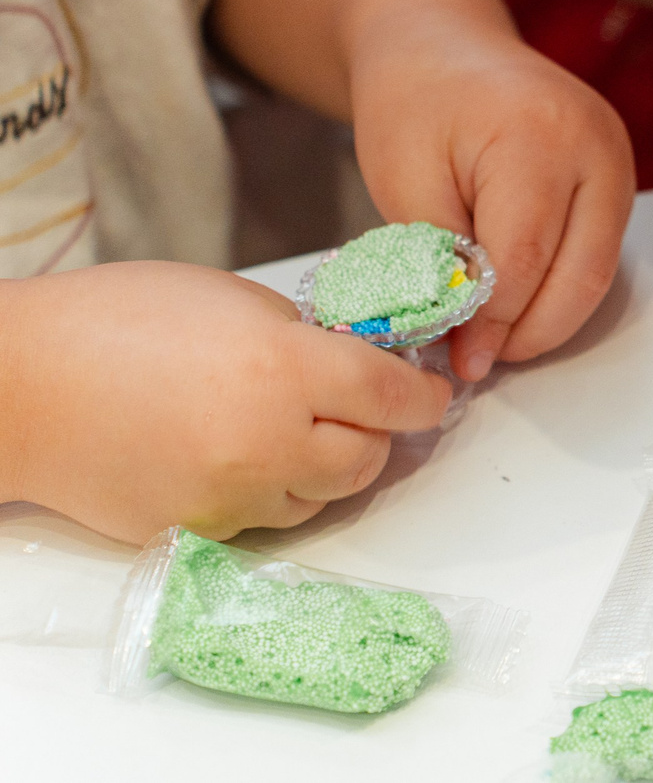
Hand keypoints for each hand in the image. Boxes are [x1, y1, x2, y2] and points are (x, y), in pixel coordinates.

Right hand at [0, 264, 449, 541]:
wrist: (22, 383)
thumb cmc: (117, 321)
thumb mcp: (235, 300)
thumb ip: (304, 337)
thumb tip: (353, 364)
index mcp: (284, 372)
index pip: (391, 398)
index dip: (422, 397)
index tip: (430, 393)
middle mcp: (265, 444)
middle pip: (366, 461)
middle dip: (375, 434)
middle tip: (361, 409)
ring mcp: (228, 497)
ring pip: (319, 499)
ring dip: (324, 468)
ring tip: (290, 429)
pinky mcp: (193, 532)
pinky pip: (261, 521)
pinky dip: (269, 493)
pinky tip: (239, 455)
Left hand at [347, 8, 634, 382]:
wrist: (441, 46)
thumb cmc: (414, 101)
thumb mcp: (405, 180)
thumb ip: (440, 258)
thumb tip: (466, 335)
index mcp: (539, 136)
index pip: (527, 257)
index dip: (492, 320)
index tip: (457, 356)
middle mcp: (598, 147)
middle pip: (582, 274)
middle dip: (528, 331)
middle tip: (477, 361)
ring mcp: (618, 160)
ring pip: (598, 273)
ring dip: (547, 317)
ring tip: (491, 338)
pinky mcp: (618, 178)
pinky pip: (599, 252)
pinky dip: (559, 287)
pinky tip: (514, 302)